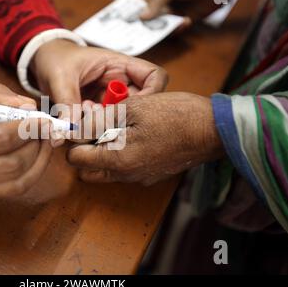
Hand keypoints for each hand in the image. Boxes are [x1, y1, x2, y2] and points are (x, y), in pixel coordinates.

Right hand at [0, 84, 52, 198]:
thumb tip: (31, 108)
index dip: (28, 129)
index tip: (44, 119)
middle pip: (10, 164)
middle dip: (36, 146)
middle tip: (48, 131)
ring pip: (14, 183)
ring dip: (38, 163)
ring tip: (45, 143)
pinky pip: (7, 191)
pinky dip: (28, 175)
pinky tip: (34, 158)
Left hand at [31, 39, 167, 120]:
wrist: (42, 63)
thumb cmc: (55, 60)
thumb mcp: (61, 78)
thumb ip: (66, 103)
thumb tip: (66, 133)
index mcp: (121, 66)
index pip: (154, 77)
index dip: (152, 94)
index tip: (134, 111)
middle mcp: (123, 85)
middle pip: (142, 105)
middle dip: (122, 118)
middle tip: (97, 122)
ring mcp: (114, 102)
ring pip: (125, 121)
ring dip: (106, 128)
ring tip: (83, 122)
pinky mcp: (103, 115)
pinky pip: (107, 128)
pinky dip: (95, 133)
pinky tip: (80, 128)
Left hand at [67, 92, 224, 185]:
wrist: (213, 129)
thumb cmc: (175, 115)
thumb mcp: (131, 109)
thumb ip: (99, 121)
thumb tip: (75, 127)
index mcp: (117, 160)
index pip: (75, 159)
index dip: (74, 140)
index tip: (80, 123)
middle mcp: (126, 174)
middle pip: (87, 171)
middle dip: (84, 150)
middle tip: (94, 126)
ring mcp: (139, 177)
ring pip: (105, 171)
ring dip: (102, 153)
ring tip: (114, 126)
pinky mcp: (151, 174)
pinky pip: (124, 169)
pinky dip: (119, 155)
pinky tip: (131, 134)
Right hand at [140, 0, 225, 24]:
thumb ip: (157, 2)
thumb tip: (141, 18)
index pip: (138, 7)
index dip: (132, 16)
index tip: (128, 25)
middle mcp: (160, 6)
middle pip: (147, 21)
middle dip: (149, 27)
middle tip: (152, 31)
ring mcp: (170, 15)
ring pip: (160, 28)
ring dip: (168, 28)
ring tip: (180, 20)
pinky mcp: (180, 23)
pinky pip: (174, 32)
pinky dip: (179, 29)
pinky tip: (187, 21)